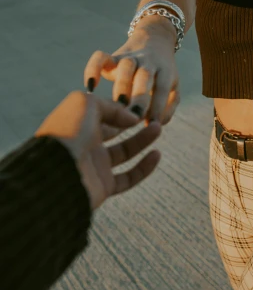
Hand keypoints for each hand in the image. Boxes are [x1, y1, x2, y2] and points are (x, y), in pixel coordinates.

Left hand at [35, 91, 161, 209]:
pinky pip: (128, 178)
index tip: (137, 105)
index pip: (102, 114)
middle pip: (114, 132)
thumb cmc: (68, 131)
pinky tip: (157, 154)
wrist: (58, 170)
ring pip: (124, 152)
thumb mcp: (85, 103)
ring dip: (143, 140)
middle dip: (133, 124)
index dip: (120, 109)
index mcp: (77, 123)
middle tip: (152, 116)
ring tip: (158, 128)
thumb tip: (131, 118)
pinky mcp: (104, 186)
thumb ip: (110, 105)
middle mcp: (85, 144)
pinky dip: (144, 168)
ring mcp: (95, 166)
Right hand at [83, 23, 179, 124]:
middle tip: (134, 116)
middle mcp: (148, 63)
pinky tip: (90, 86)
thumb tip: (156, 123)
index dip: (159, 106)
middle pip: (145, 76)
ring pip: (126, 66)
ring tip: (116, 106)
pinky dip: (93, 68)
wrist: (155, 39)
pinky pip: (100, 57)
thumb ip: (169, 106)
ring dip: (121, 85)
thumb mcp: (173, 87)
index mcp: (165, 71)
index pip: (163, 87)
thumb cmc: (162, 73)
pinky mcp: (113, 56)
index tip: (153, 124)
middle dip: (139, 96)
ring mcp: (130, 58)